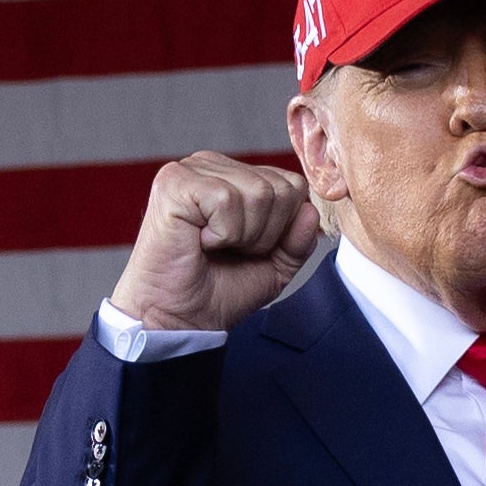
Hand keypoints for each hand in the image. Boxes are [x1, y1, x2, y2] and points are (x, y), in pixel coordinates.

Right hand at [105, 150, 317, 331]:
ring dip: (242, 235)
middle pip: (281, 188)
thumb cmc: (217, 291)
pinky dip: (221, 233)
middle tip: (229, 249)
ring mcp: (191, 170)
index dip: (281, 228)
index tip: (246, 249)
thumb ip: (299, 239)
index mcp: (234, 176)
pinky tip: (199, 240)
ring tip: (213, 246)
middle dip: (264, 233)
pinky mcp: (174, 184)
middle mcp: (212, 165)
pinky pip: (226, 200)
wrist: (179, 319)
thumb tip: (311, 211)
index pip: (292, 184)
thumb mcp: (275, 266)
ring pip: (258, 193)